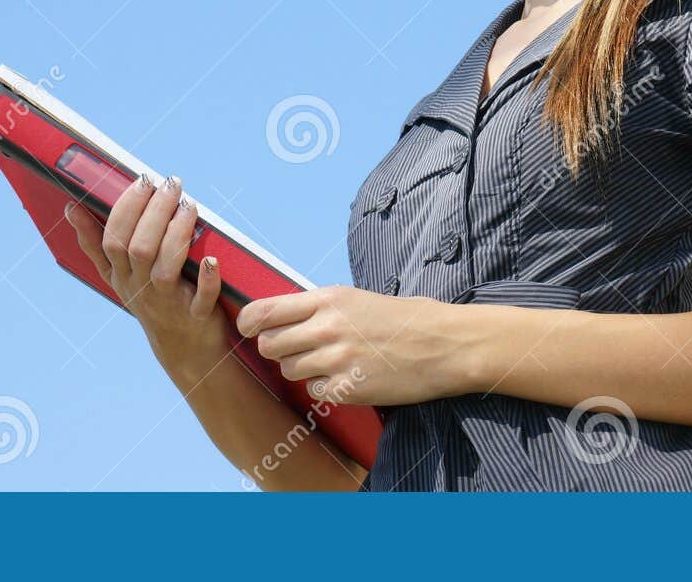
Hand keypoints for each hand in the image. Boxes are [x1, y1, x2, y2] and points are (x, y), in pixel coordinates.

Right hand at [64, 174, 233, 375]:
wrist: (185, 348)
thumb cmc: (152, 298)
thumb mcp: (119, 276)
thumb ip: (95, 243)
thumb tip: (70, 208)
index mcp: (121, 275)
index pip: (113, 240)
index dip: (126, 209)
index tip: (140, 180)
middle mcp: (141, 289)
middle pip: (139, 249)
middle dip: (154, 212)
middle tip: (171, 183)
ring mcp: (168, 304)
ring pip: (166, 268)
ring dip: (178, 233)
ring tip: (190, 205)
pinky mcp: (197, 315)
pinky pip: (202, 298)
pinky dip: (208, 279)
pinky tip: (212, 259)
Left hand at [235, 285, 467, 405]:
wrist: (443, 344)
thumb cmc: (404, 319)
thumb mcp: (357, 299)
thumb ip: (319, 307)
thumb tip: (282, 316)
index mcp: (329, 299)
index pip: (264, 311)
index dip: (248, 323)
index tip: (248, 328)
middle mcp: (327, 328)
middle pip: (269, 345)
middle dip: (276, 349)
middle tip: (296, 348)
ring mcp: (336, 360)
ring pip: (289, 370)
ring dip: (302, 369)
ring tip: (330, 361)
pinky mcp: (347, 389)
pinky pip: (314, 391)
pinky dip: (325, 388)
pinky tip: (348, 377)